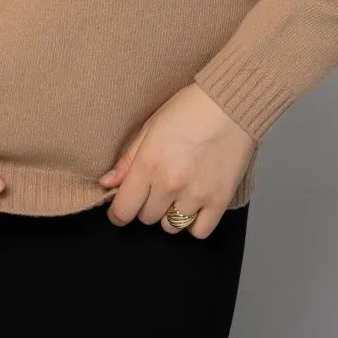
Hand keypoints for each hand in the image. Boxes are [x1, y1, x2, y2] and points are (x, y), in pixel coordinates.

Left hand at [97, 84, 256, 236]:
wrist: (230, 105)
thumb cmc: (189, 110)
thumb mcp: (151, 127)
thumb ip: (127, 159)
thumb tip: (106, 184)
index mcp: (149, 164)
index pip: (123, 210)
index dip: (118, 213)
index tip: (121, 209)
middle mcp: (170, 184)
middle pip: (146, 218)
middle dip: (146, 205)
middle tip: (156, 186)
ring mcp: (196, 195)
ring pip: (170, 226)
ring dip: (169, 214)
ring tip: (177, 193)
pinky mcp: (219, 200)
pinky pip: (198, 231)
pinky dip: (193, 223)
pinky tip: (193, 205)